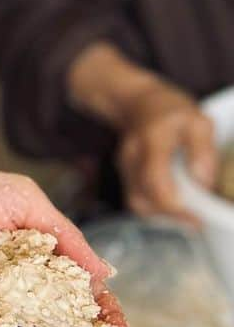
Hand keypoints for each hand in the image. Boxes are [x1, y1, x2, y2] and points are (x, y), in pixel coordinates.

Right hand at [116, 83, 216, 220]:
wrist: (139, 104)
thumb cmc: (172, 113)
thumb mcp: (199, 121)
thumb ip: (203, 151)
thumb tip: (202, 182)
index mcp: (152, 140)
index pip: (155, 180)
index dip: (173, 205)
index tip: (197, 218)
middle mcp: (132, 156)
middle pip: (143, 198)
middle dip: (172, 216)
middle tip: (198, 221)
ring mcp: (124, 167)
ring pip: (138, 204)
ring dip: (163, 216)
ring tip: (188, 216)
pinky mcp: (124, 176)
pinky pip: (137, 201)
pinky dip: (156, 210)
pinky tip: (175, 208)